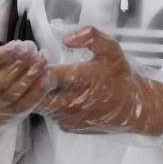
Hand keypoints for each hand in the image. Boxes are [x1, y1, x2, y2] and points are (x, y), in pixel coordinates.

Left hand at [40, 27, 162, 135]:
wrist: (134, 108)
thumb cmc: (120, 77)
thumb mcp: (111, 49)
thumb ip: (91, 36)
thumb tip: (65, 38)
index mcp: (80, 80)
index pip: (44, 74)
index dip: (34, 64)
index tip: (33, 55)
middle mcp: (71, 102)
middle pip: (35, 92)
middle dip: (29, 79)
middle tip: (28, 67)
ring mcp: (67, 117)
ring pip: (38, 105)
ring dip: (36, 92)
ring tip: (39, 78)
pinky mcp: (67, 127)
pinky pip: (48, 114)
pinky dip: (46, 103)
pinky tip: (51, 92)